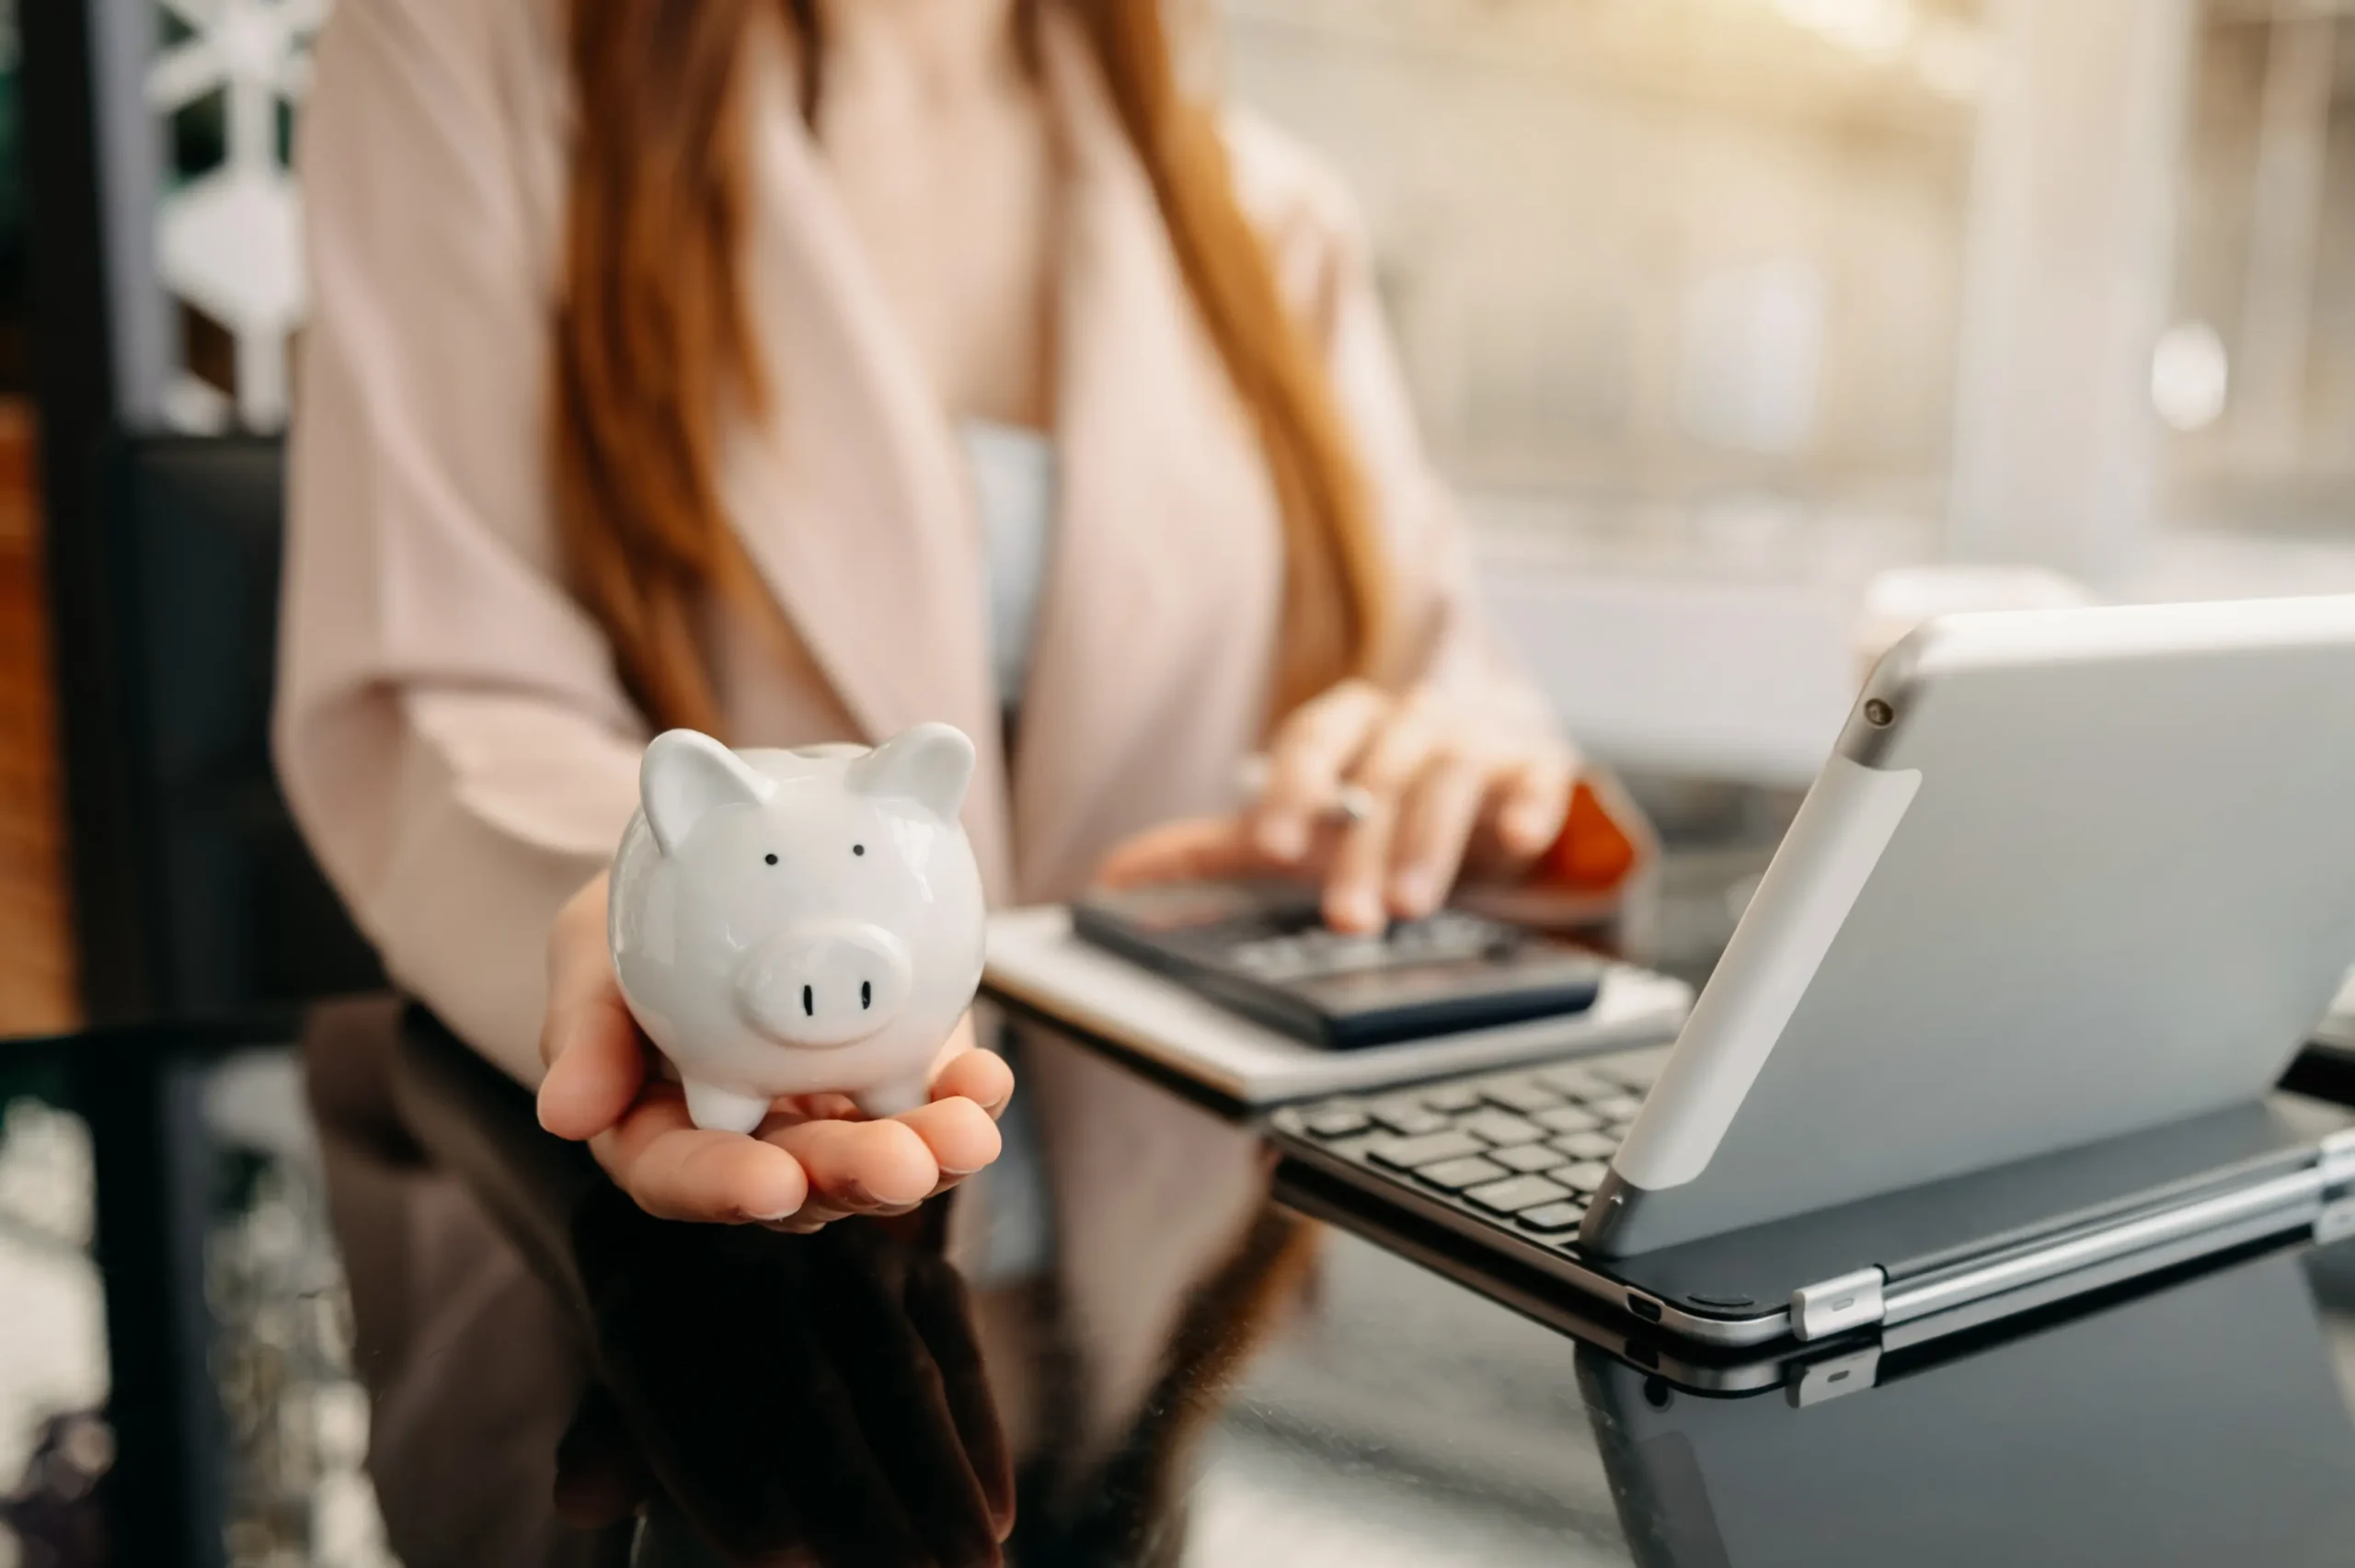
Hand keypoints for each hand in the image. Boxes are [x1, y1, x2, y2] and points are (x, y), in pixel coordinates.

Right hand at [536, 874, 1013, 1227]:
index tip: (771, 1183)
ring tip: (968, 1133)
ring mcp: (830, 1118)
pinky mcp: (897, 1078)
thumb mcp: (591, 948)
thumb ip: (584, 1025)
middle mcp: (750, 1141)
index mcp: (660, 1128)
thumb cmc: (643, 916)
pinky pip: (936, 1103)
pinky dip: (967, 1098)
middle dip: (851, 1180)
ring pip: (877, 1158)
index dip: (722, 1189)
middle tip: (900, 1167)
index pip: (679, 1178)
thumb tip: (564, 1118)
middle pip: (797, 1185)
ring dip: (928, 1154)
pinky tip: (988, 1082)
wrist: (730, 865)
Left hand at [556, 1202, 1014, 1566]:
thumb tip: (583, 1499)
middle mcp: (747, 1255)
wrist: (737, 1216)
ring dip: (938, 1486)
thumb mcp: (626, 1384)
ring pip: (896, 1374)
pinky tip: (996, 1514)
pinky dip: (980, 1435)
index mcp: (648, 1290)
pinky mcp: (918, 1262)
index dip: (725, 1480)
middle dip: (854, 1503)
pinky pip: (957, 1351)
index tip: (774, 1558)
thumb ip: (611, 1443)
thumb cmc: (679, 1347)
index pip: (685, 1390)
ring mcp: (842, 1251)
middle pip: (804, 1393)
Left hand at [1097, 680, 1573, 933]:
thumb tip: (1114, 878)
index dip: (1291, 791)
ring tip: (1411, 906)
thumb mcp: (1302, 826)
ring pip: (1450, 778)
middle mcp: (1410, 722)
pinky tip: (1517, 839)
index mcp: (1346, 725)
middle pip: (1379, 773)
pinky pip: (1538, 780)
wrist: (1491, 791)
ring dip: (1430, 841)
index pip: (1309, 742)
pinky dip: (1530, 806)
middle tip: (1349, 918)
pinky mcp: (1540, 770)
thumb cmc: (1380, 807)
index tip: (1272, 847)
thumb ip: (1213, 850)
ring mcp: (1479, 741)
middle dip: (1361, 847)